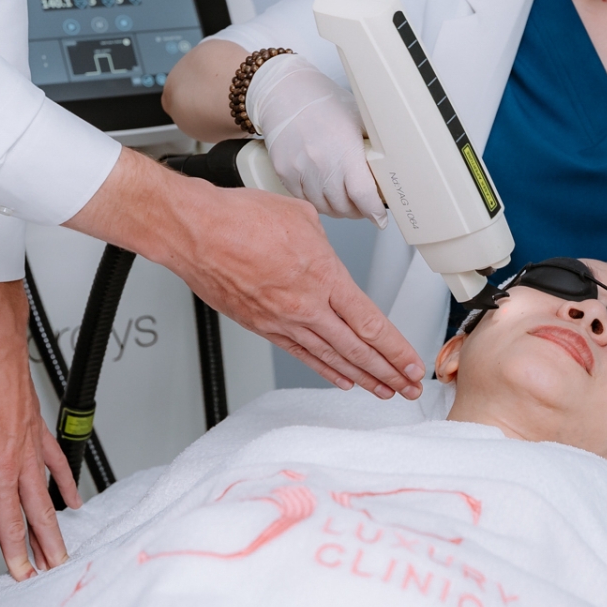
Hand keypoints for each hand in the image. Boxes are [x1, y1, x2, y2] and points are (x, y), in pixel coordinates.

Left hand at [0, 281, 79, 579]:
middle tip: (53, 571)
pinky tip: (72, 498)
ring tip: (61, 548)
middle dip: (44, 546)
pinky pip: (56, 462)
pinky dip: (65, 483)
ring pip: (48, 493)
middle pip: (36, 513)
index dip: (15, 551)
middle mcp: (20, 459)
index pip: (7, 519)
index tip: (22, 574)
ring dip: (56, 524)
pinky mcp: (38, 428)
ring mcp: (33, 444)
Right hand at [66, 151, 425, 397]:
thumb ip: (323, 242)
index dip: (395, 349)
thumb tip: (327, 251)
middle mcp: (306, 306)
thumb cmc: (239, 218)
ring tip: (382, 390)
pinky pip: (300, 354)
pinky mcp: (261, 326)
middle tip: (407, 389)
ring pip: (331, 358)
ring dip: (361, 377)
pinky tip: (340, 379)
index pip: (371, 323)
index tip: (412, 364)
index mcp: (323, 277)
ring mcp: (282, 321)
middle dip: (387, 372)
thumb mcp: (301, 216)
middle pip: (357, 349)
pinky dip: (324, 369)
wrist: (194, 232)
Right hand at [245, 55, 385, 223]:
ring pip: (323, 207)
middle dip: (357, 211)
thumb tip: (394, 165)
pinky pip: (303, 198)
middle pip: (343, 206)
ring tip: (344, 202)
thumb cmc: (324, 102)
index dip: (373, 212)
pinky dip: (317, 201)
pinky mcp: (284, 172)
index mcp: (345, 150)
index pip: (363, 195)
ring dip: (336, 209)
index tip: (379, 218)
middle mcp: (321, 163)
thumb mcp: (358, 118)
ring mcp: (300, 169)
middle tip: (363, 207)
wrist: (285, 92)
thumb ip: (374, 144)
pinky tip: (324, 193)